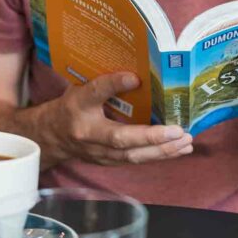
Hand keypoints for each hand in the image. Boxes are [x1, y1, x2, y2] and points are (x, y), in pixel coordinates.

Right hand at [40, 71, 193, 167]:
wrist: (51, 137)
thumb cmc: (72, 107)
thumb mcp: (81, 88)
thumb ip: (105, 83)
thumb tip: (138, 74)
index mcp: (77, 107)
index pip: (94, 93)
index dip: (113, 85)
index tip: (134, 77)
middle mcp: (87, 133)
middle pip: (120, 138)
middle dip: (151, 137)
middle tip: (179, 131)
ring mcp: (98, 152)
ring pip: (132, 156)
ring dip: (162, 150)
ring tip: (186, 141)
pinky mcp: (109, 162)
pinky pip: (137, 160)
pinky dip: (159, 155)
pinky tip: (178, 149)